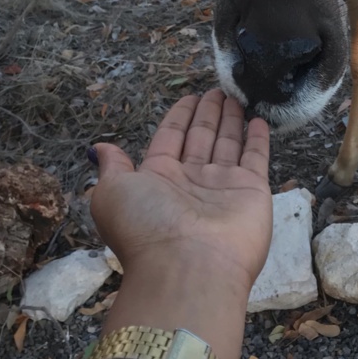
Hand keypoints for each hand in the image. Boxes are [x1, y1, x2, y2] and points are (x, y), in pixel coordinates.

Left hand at [91, 90, 271, 291]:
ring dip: (231, 120)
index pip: (171, 138)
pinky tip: (258, 119)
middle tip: (218, 90)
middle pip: (201, 138)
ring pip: (228, 144)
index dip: (179, 116)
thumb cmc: (146, 226)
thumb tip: (99, 149)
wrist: (188, 268)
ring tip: (236, 95)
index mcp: (158, 178)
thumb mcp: (113, 192)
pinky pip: (255, 157)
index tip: (190, 96)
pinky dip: (257, 138)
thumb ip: (112, 167)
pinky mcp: (252, 192)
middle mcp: (191, 181)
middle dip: (207, 114)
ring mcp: (223, 187)